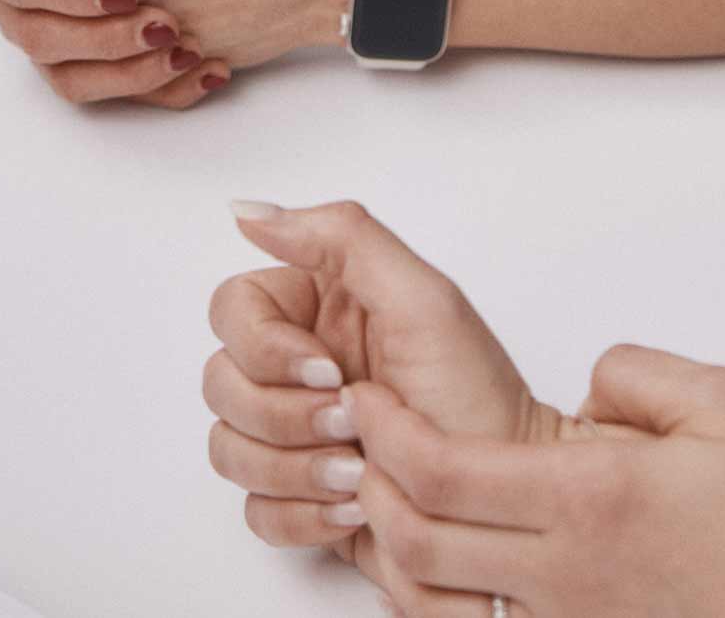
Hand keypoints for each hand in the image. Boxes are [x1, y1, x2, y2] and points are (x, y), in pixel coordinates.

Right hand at [205, 200, 563, 579]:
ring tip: (359, 473)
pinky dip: (300, 515)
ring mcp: (296, 432)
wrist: (504, 502)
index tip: (328, 369)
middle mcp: (299, 363)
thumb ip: (342, 237)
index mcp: (322, 305)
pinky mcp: (300, 496)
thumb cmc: (478, 398)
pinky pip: (254, 510)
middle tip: (351, 425)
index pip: (234, 309)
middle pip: (221, 382)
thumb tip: (249, 209)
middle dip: (283, 416)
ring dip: (293, 468)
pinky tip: (353, 509)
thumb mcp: (423, 300)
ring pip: (228, 448)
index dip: (264, 346)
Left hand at [350, 345, 724, 617]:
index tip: (366, 394)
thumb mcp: (723, 398)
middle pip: (420, 542)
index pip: (442, 472)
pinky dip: (453, 591)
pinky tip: (456, 555)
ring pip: (447, 595)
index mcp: (589, 499)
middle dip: (371, 486)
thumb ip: (635, 374)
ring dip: (401, 545)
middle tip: (359, 437)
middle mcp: (568, 573)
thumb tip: (592, 384)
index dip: (387, 431)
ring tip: (391, 491)